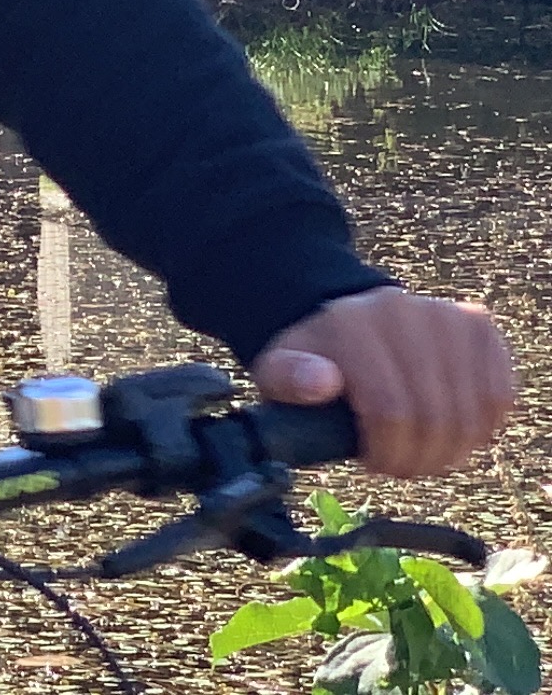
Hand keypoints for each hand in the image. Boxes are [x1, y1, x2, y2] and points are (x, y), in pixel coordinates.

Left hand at [254, 287, 517, 478]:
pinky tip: (454, 432)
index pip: (390, 411)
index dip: (389, 453)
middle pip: (434, 416)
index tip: (376, 464)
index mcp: (351, 324)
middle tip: (404, 467)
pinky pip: (499, 395)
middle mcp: (403, 311)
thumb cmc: (314, 359)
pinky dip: (481, 427)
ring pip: (471, 412)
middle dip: (421, 458)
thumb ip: (288, 380)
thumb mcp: (278, 371)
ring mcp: (447, 316)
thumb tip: (321, 383)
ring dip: (452, 449)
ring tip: (426, 454)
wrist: (348, 321)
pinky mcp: (480, 326)